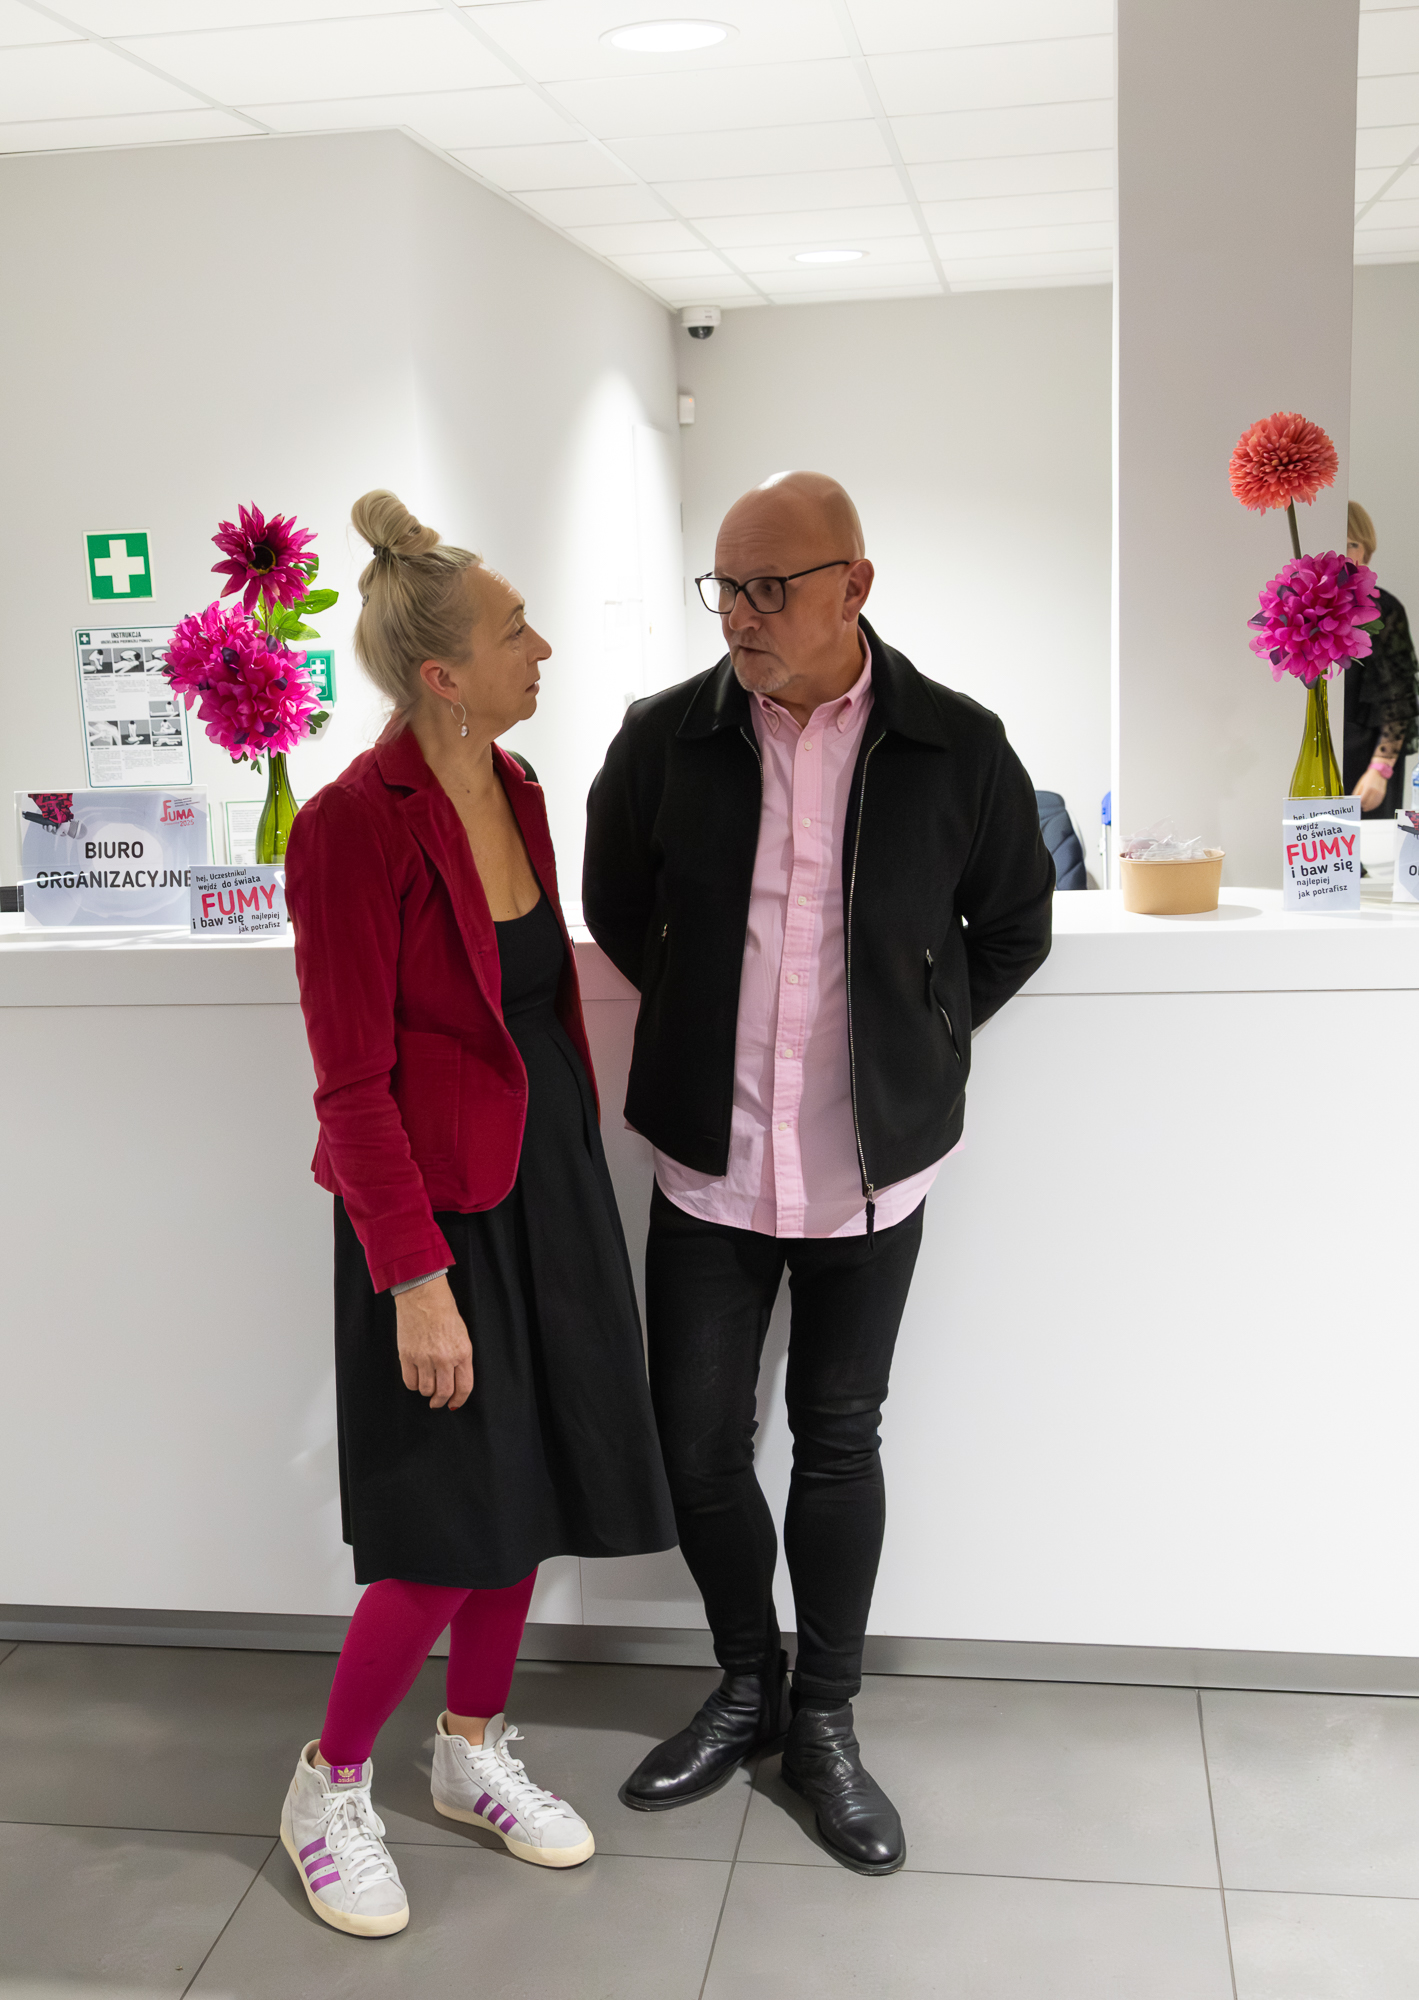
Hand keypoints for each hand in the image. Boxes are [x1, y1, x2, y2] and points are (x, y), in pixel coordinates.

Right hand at [395, 1276, 473, 1409]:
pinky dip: (413, 1384)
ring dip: (426, 1390)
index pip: (464, 1387)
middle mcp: (445, 1359)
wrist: (424, 1297)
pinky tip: (415, 1377)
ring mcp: (425, 1358)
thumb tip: (456, 1383)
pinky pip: (410, 1382)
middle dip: (440, 1401)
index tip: (453, 1404)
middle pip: (444, 1392)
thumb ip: (460, 1360)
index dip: (459, 1400)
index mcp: (462, 1353)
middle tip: (437, 1402)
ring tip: (426, 1382)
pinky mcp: (407, 1356)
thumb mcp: (462, 1336)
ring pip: (426, 1389)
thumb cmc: (444, 1313)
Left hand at [1353, 768, 1387, 812]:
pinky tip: (1370, 806)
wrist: (1379, 773)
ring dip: (1368, 807)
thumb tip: (1355, 799)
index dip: (1359, 803)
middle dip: (1363, 805)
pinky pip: (1378, 803)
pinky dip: (1373, 806)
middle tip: (1360, 806)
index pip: (1362, 800)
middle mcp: (1375, 791)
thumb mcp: (1360, 784)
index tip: (1357, 804)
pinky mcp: (1383, 794)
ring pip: (1373, 805)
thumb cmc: (1369, 777)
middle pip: (1367, 803)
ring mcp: (1380, 793)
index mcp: (1368, 788)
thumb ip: (1357, 792)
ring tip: (1365, 808)